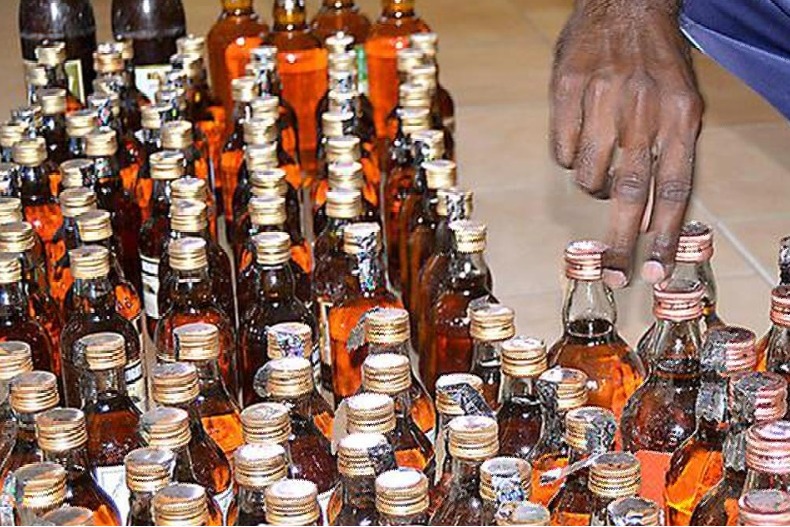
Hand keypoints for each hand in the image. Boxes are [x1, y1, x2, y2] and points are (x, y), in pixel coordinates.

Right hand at [550, 0, 702, 287]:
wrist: (624, 2)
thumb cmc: (654, 57)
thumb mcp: (680, 97)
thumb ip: (671, 146)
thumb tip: (655, 203)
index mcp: (681, 115)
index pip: (675, 186)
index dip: (664, 234)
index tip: (655, 270)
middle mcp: (644, 110)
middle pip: (630, 193)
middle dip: (621, 243)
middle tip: (614, 277)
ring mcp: (603, 101)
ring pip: (589, 176)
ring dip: (593, 186)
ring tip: (599, 166)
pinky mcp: (567, 91)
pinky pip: (562, 150)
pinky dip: (569, 156)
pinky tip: (579, 137)